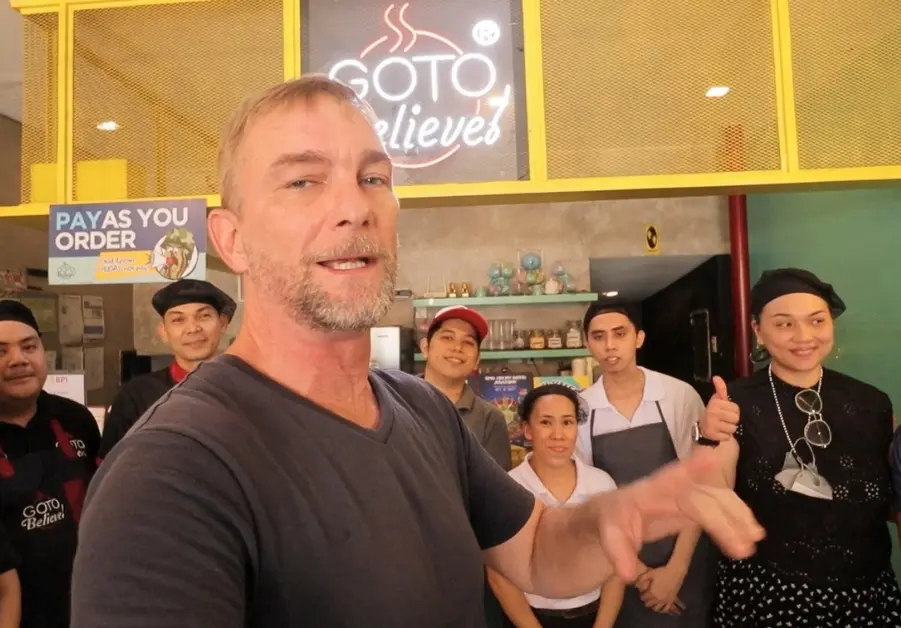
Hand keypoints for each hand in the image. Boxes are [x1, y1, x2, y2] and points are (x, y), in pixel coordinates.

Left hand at [595, 447, 763, 582]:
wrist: (617, 516)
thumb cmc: (613, 521)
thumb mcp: (608, 535)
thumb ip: (618, 553)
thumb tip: (627, 574)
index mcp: (651, 491)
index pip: (672, 478)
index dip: (692, 468)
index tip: (711, 458)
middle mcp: (675, 488)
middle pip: (704, 498)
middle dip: (725, 518)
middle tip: (743, 546)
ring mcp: (688, 494)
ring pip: (719, 499)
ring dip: (738, 516)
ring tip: (755, 537)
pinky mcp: (696, 506)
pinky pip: (721, 508)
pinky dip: (737, 518)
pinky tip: (752, 533)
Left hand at [636, 566, 685, 613]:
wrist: (675, 572)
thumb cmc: (661, 572)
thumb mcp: (649, 573)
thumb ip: (641, 579)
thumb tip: (635, 586)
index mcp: (652, 592)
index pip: (644, 597)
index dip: (642, 595)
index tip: (642, 593)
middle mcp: (658, 598)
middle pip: (649, 603)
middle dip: (646, 601)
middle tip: (646, 598)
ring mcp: (665, 600)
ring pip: (657, 608)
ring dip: (653, 606)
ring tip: (651, 603)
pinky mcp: (671, 600)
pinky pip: (666, 609)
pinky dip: (662, 610)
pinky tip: (660, 609)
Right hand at [700, 376, 739, 441]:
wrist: (704, 429)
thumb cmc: (714, 413)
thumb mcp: (717, 400)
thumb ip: (720, 389)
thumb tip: (716, 377)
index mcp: (715, 403)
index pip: (736, 408)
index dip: (733, 411)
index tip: (725, 412)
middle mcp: (713, 412)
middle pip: (736, 418)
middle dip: (732, 420)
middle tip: (724, 420)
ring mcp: (712, 424)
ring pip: (733, 428)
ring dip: (729, 429)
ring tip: (721, 426)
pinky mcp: (713, 435)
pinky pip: (728, 436)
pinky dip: (725, 436)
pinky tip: (719, 433)